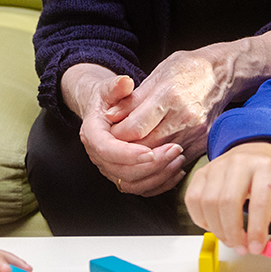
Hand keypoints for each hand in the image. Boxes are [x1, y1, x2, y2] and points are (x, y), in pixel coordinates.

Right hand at [65, 65, 183, 195]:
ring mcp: (110, 169)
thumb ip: (116, 86)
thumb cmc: (109, 98)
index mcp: (92, 134)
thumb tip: (125, 83)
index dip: (128, 153)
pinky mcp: (123, 176)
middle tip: (174, 150)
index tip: (150, 151)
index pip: (107, 149)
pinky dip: (160, 184)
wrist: (104, 111)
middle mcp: (98, 156)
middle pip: (121, 171)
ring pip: (132, 184)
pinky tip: (176, 170)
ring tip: (178, 159)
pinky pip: (141, 188)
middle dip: (149, 165)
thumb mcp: (110, 88)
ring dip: (157, 176)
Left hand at [109, 46, 234, 156]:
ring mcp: (197, 131)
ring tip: (132, 150)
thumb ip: (133, 98)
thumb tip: (109, 116)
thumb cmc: (187, 69)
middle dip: (127, 148)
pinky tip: (153, 153)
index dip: (117, 134)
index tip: (110, 133)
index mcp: (169, 94)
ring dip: (143, 156)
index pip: (135, 127)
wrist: (223, 72)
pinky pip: (177, 160)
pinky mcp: (204, 141)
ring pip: (160, 157)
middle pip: (146, 146)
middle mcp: (185, 115)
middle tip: (116, 145)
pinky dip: (162, 160)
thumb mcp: (158, 73)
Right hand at [185, 141, 270, 252]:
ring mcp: (217, 166)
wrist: (254, 155)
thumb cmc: (270, 181)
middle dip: (233, 233)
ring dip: (218, 230)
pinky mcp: (201, 173)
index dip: (256, 229)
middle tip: (241, 249)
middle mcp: (240, 162)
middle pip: (228, 202)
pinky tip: (216, 225)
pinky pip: (193, 201)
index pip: (259, 201)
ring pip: (208, 203)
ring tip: (231, 239)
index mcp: (267, 168)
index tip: (256, 248)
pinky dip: (202, 220)